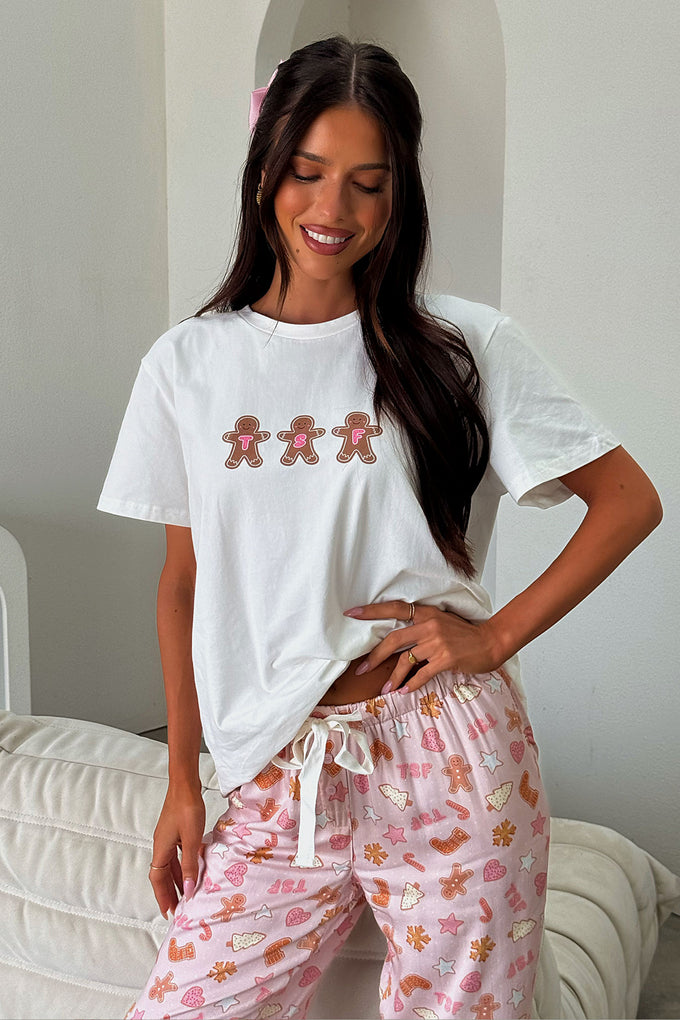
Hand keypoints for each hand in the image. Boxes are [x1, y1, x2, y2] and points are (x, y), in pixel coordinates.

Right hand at [149, 783, 205, 918]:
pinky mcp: (174, 830)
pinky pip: (176, 854)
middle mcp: (160, 844)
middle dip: (167, 891)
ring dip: (175, 879)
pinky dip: (181, 865)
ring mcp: (167, 837)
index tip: (168, 911)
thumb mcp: (192, 840)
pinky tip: (191, 867)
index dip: (162, 896)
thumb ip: (190, 865)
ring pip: (169, 864)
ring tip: (185, 892)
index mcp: (160, 848)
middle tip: (175, 908)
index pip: (157, 879)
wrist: (185, 784)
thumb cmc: (187, 808)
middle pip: (161, 874)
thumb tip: (188, 890)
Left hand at [343, 600, 502, 693]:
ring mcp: (438, 642)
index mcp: (427, 613)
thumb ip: (421, 627)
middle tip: (361, 669)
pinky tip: (404, 691)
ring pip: (406, 660)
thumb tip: (397, 642)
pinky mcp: (446, 658)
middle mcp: (430, 625)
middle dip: (374, 656)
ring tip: (385, 688)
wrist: (491, 642)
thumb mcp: (442, 622)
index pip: (395, 608)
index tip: (351, 613)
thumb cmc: (465, 634)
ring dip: (393, 677)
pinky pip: (421, 674)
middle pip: (394, 639)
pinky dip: (411, 684)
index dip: (372, 611)